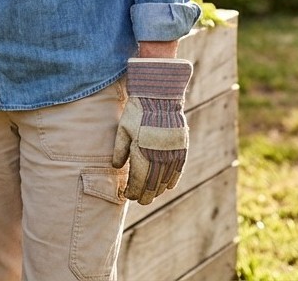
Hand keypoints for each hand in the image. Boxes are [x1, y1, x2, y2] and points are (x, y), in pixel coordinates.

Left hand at [112, 58, 192, 204]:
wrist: (160, 97)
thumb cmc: (137, 113)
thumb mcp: (123, 130)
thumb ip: (120, 151)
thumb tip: (116, 168)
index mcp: (142, 155)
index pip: (137, 183)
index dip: (132, 192)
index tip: (126, 195)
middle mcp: (159, 158)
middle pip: (152, 186)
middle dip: (145, 196)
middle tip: (138, 200)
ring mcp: (172, 155)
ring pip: (166, 181)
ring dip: (158, 191)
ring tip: (150, 195)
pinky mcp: (182, 149)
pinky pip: (178, 171)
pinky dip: (172, 181)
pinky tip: (167, 186)